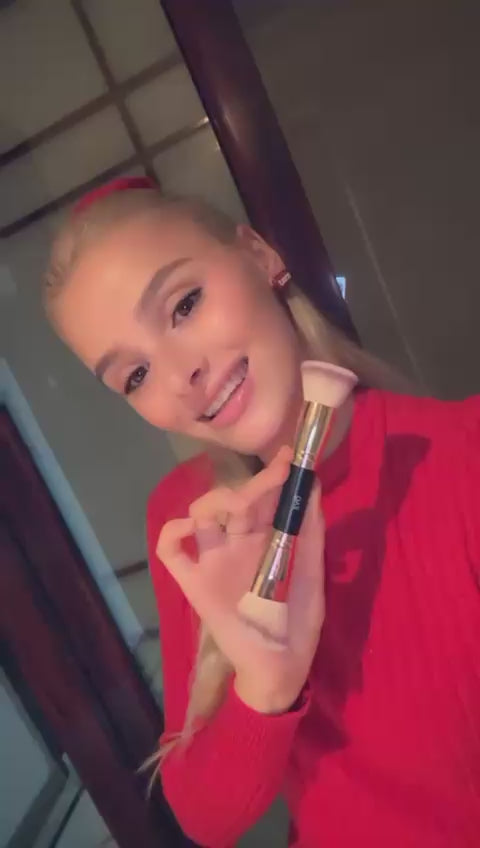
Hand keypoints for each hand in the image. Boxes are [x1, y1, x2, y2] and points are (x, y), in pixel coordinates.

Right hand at [157, 448, 324, 713]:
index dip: (273, 475)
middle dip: (252, 483)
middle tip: (273, 474)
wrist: (279, 667)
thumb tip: (313, 488)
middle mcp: (236, 544)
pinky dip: (173, 533)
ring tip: (236, 508)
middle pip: (233, 499)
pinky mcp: (194, 582)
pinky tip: (190, 528)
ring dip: (213, 501)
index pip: (263, 498)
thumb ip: (312, 534)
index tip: (289, 456)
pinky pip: (171, 550)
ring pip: (200, 514)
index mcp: (266, 541)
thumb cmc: (298, 623)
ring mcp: (212, 560)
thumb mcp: (313, 575)